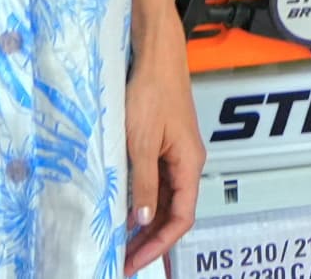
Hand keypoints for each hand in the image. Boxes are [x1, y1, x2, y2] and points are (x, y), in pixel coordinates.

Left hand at [121, 16, 202, 270]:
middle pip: (173, 212)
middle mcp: (186, 162)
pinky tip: (123, 208)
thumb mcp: (140, 143)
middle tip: (124, 260)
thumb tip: (143, 220)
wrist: (155, 53)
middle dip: (151, 240)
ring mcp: (174, 152)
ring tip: (121, 242)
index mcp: (189, 164)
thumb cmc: (152, 91)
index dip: (159, 245)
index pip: (181, 218)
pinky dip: (141, 199)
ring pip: (164, 198)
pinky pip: (155, 180)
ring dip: (145, 222)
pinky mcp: (162, 142)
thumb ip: (143, 183)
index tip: (135, 262)